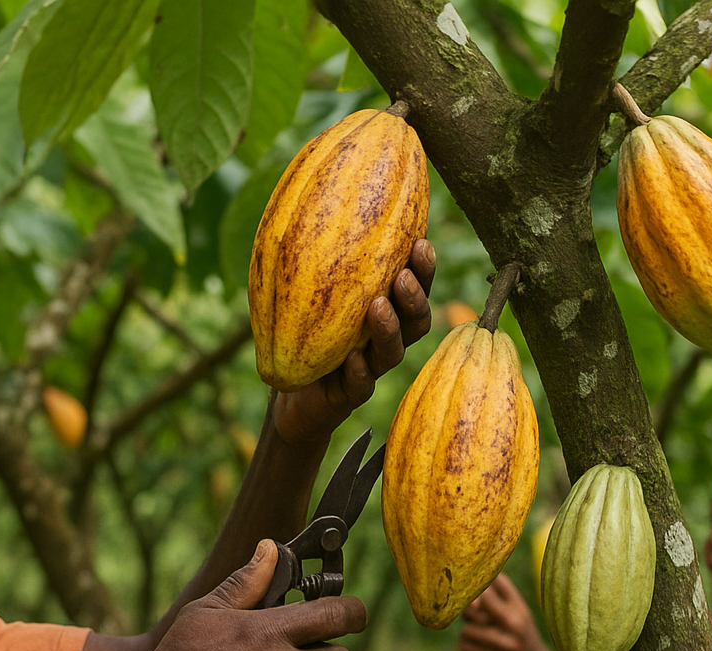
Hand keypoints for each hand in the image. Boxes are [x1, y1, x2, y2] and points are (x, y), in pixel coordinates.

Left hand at [271, 239, 435, 444]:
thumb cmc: (299, 333)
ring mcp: (370, 368)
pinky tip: (353, 357)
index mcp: (383, 310)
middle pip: (415, 318)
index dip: (423, 268)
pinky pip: (361, 385)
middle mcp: (384, 338)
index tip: (421, 241)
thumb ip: (314, 254)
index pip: (412, 286)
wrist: (288, 393)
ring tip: (378, 307)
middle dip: (415, 295)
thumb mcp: (303, 290)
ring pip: (393, 351)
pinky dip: (359, 371)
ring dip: (390, 329)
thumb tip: (306, 194)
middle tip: (403, 275)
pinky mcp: (350, 395)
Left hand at [457, 575, 567, 650]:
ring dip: (468, 634)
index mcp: (521, 609)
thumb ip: (499, 600)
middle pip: (475, 604)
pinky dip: (467, 650)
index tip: (477, 593)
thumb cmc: (524, 641)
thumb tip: (471, 589)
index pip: (496, 582)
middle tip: (475, 618)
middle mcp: (515, 625)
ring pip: (467, 630)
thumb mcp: (520, 617)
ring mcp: (506, 646)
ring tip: (477, 638)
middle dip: (468, 611)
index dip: (480, 585)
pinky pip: (467, 649)